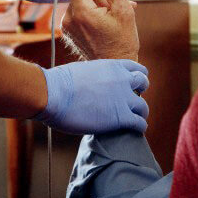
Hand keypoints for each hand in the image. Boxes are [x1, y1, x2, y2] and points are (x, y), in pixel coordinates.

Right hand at [33, 59, 149, 133]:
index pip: (136, 68)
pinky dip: (140, 127)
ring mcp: (123, 98)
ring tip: (136, 119)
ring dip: (140, 113)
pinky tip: (136, 130)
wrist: (54, 94)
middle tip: (133, 101)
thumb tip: (91, 82)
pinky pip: (139, 123)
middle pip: (143, 83)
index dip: (136, 78)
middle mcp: (122, 79)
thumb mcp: (82, 70)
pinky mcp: (120, 117)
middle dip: (140, 92)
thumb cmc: (59, 83)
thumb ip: (95, 75)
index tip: (133, 85)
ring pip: (143, 106)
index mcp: (113, 66)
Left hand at [62, 0, 139, 60]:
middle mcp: (70, 18)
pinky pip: (82, 11)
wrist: (114, 69)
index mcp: (82, 12)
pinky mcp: (70, 31)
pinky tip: (111, 10)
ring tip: (122, 0)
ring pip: (83, 0)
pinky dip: (95, 7)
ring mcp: (68, 26)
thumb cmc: (122, 42)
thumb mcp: (124, 11)